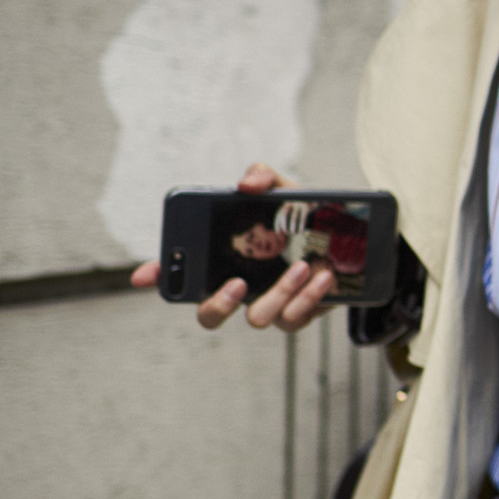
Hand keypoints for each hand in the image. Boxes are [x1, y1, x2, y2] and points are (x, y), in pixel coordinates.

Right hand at [128, 162, 339, 332]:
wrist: (352, 237)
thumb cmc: (305, 215)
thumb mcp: (285, 192)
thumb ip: (264, 178)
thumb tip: (246, 184)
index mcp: (225, 259)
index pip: (181, 272)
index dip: (160, 276)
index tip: (146, 276)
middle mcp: (241, 287)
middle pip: (208, 314)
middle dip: (217, 305)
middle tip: (236, 283)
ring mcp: (269, 304)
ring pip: (259, 318)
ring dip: (280, 292)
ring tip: (302, 265)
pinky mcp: (299, 314)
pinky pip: (294, 319)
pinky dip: (309, 298)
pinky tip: (323, 275)